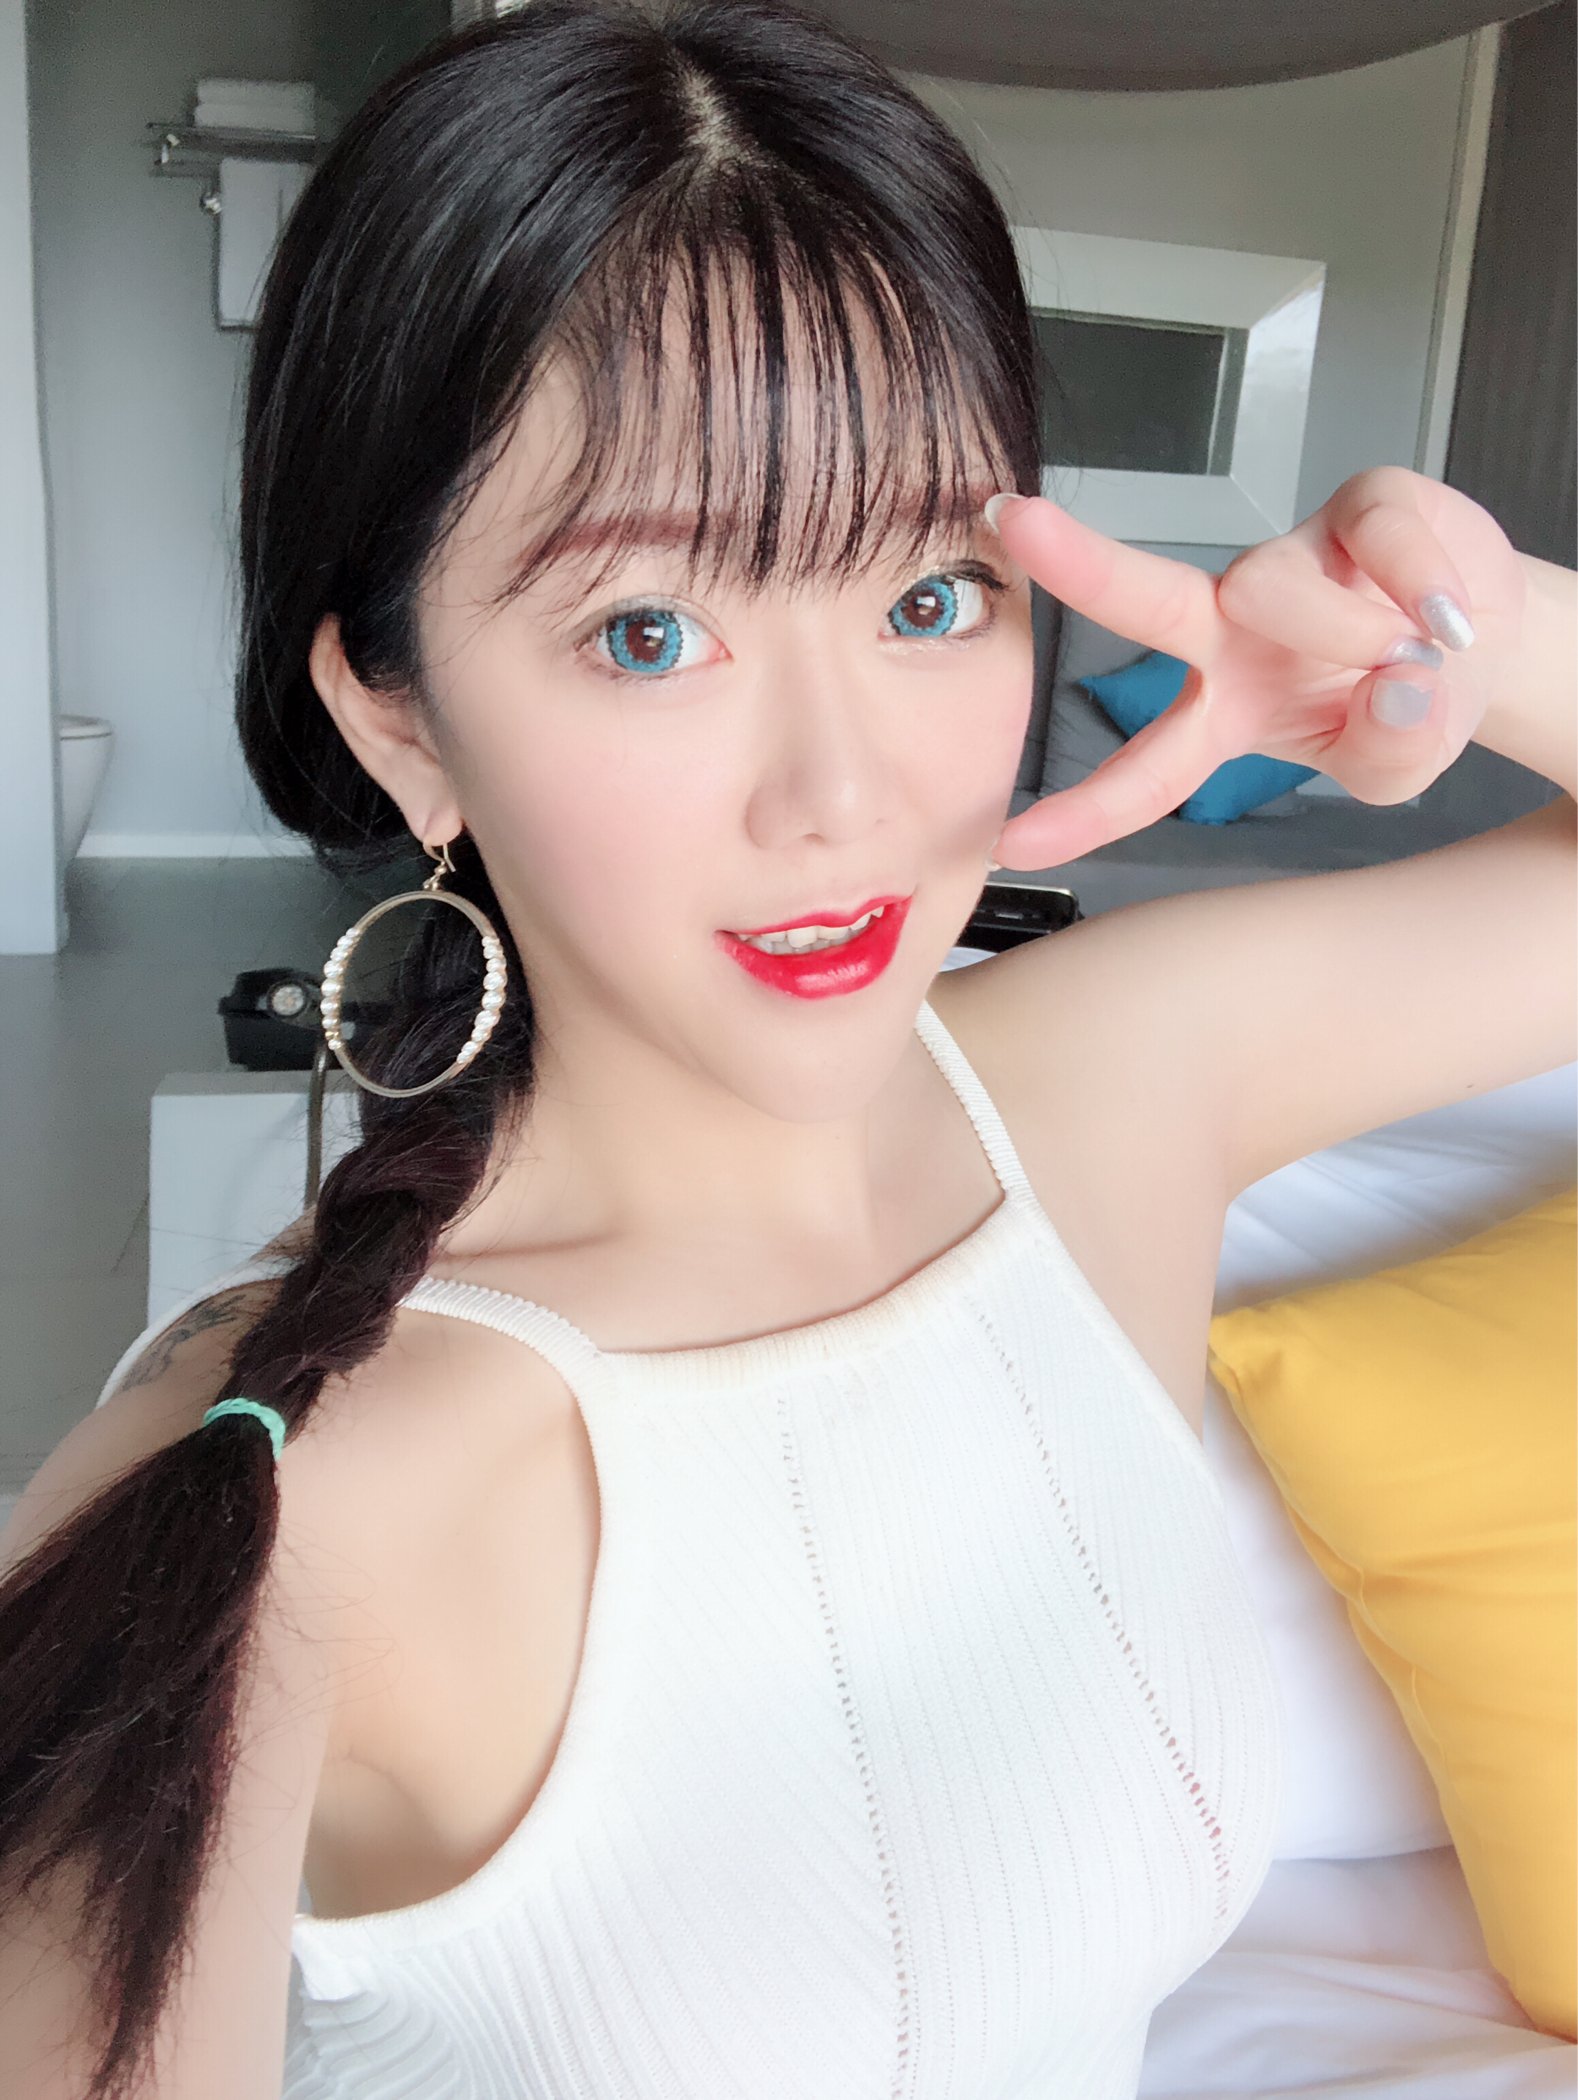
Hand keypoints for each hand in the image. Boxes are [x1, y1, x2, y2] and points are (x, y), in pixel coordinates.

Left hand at [986, 465, 1527, 868]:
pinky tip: (1447, 615)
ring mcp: (1291, 561)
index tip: (1008, 843)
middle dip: (1080, 564)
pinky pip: (1379, 540)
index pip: (1144, 772)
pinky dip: (1424, 588)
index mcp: (1220, 713)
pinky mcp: (1358, 504)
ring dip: (1351, 637)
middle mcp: (1233, 630)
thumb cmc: (1410, 707)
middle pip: (1147, 601)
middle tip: (1016, 521)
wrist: (1489, 641)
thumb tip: (1396, 686)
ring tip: (1416, 657)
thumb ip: (1390, 752)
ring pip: (1278, 588)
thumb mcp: (1397, 766)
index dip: (1084, 812)